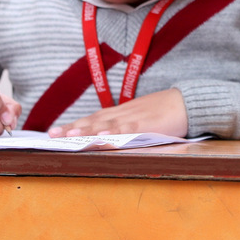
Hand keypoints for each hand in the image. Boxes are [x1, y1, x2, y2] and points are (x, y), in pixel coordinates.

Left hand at [48, 89, 187, 137]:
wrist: (188, 102)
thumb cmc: (166, 110)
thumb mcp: (141, 116)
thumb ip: (125, 125)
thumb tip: (106, 135)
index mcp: (121, 112)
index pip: (93, 118)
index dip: (74, 124)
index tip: (54, 131)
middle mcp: (123, 114)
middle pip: (93, 121)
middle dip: (72, 128)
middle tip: (51, 135)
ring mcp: (134, 119)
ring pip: (106, 124)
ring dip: (87, 130)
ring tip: (69, 136)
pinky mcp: (147, 125)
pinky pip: (127, 130)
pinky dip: (113, 133)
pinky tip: (101, 137)